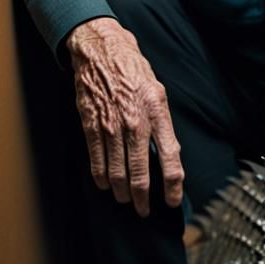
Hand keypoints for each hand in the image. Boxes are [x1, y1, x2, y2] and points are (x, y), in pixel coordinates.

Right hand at [66, 17, 183, 215]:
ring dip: (122, 191)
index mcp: (158, 113)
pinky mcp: (91, 125)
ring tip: (127, 200)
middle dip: (143, 198)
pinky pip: (96, 159)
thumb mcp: (159, 94)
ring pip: (117, 171)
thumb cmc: (135, 72)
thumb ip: (164, 125)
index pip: (171, 158)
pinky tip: (106, 185)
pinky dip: (101, 177)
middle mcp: (135, 122)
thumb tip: (170, 155)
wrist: (102, 52)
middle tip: (144, 211)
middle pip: (141, 172)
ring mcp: (111, 126)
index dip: (173, 185)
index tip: (173, 202)